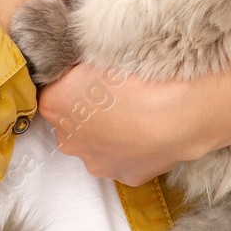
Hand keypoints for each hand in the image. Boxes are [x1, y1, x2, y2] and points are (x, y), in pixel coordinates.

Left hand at [37, 61, 201, 186]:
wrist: (177, 112)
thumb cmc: (137, 78)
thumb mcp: (97, 54)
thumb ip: (77, 64)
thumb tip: (77, 63)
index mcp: (54, 105)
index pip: (53, 90)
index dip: (73, 80)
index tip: (92, 74)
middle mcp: (68, 140)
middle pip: (72, 121)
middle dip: (87, 111)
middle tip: (115, 94)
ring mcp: (96, 162)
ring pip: (96, 145)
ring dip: (109, 132)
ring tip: (135, 114)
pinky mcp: (124, 176)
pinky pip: (124, 159)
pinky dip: (132, 148)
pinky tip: (148, 133)